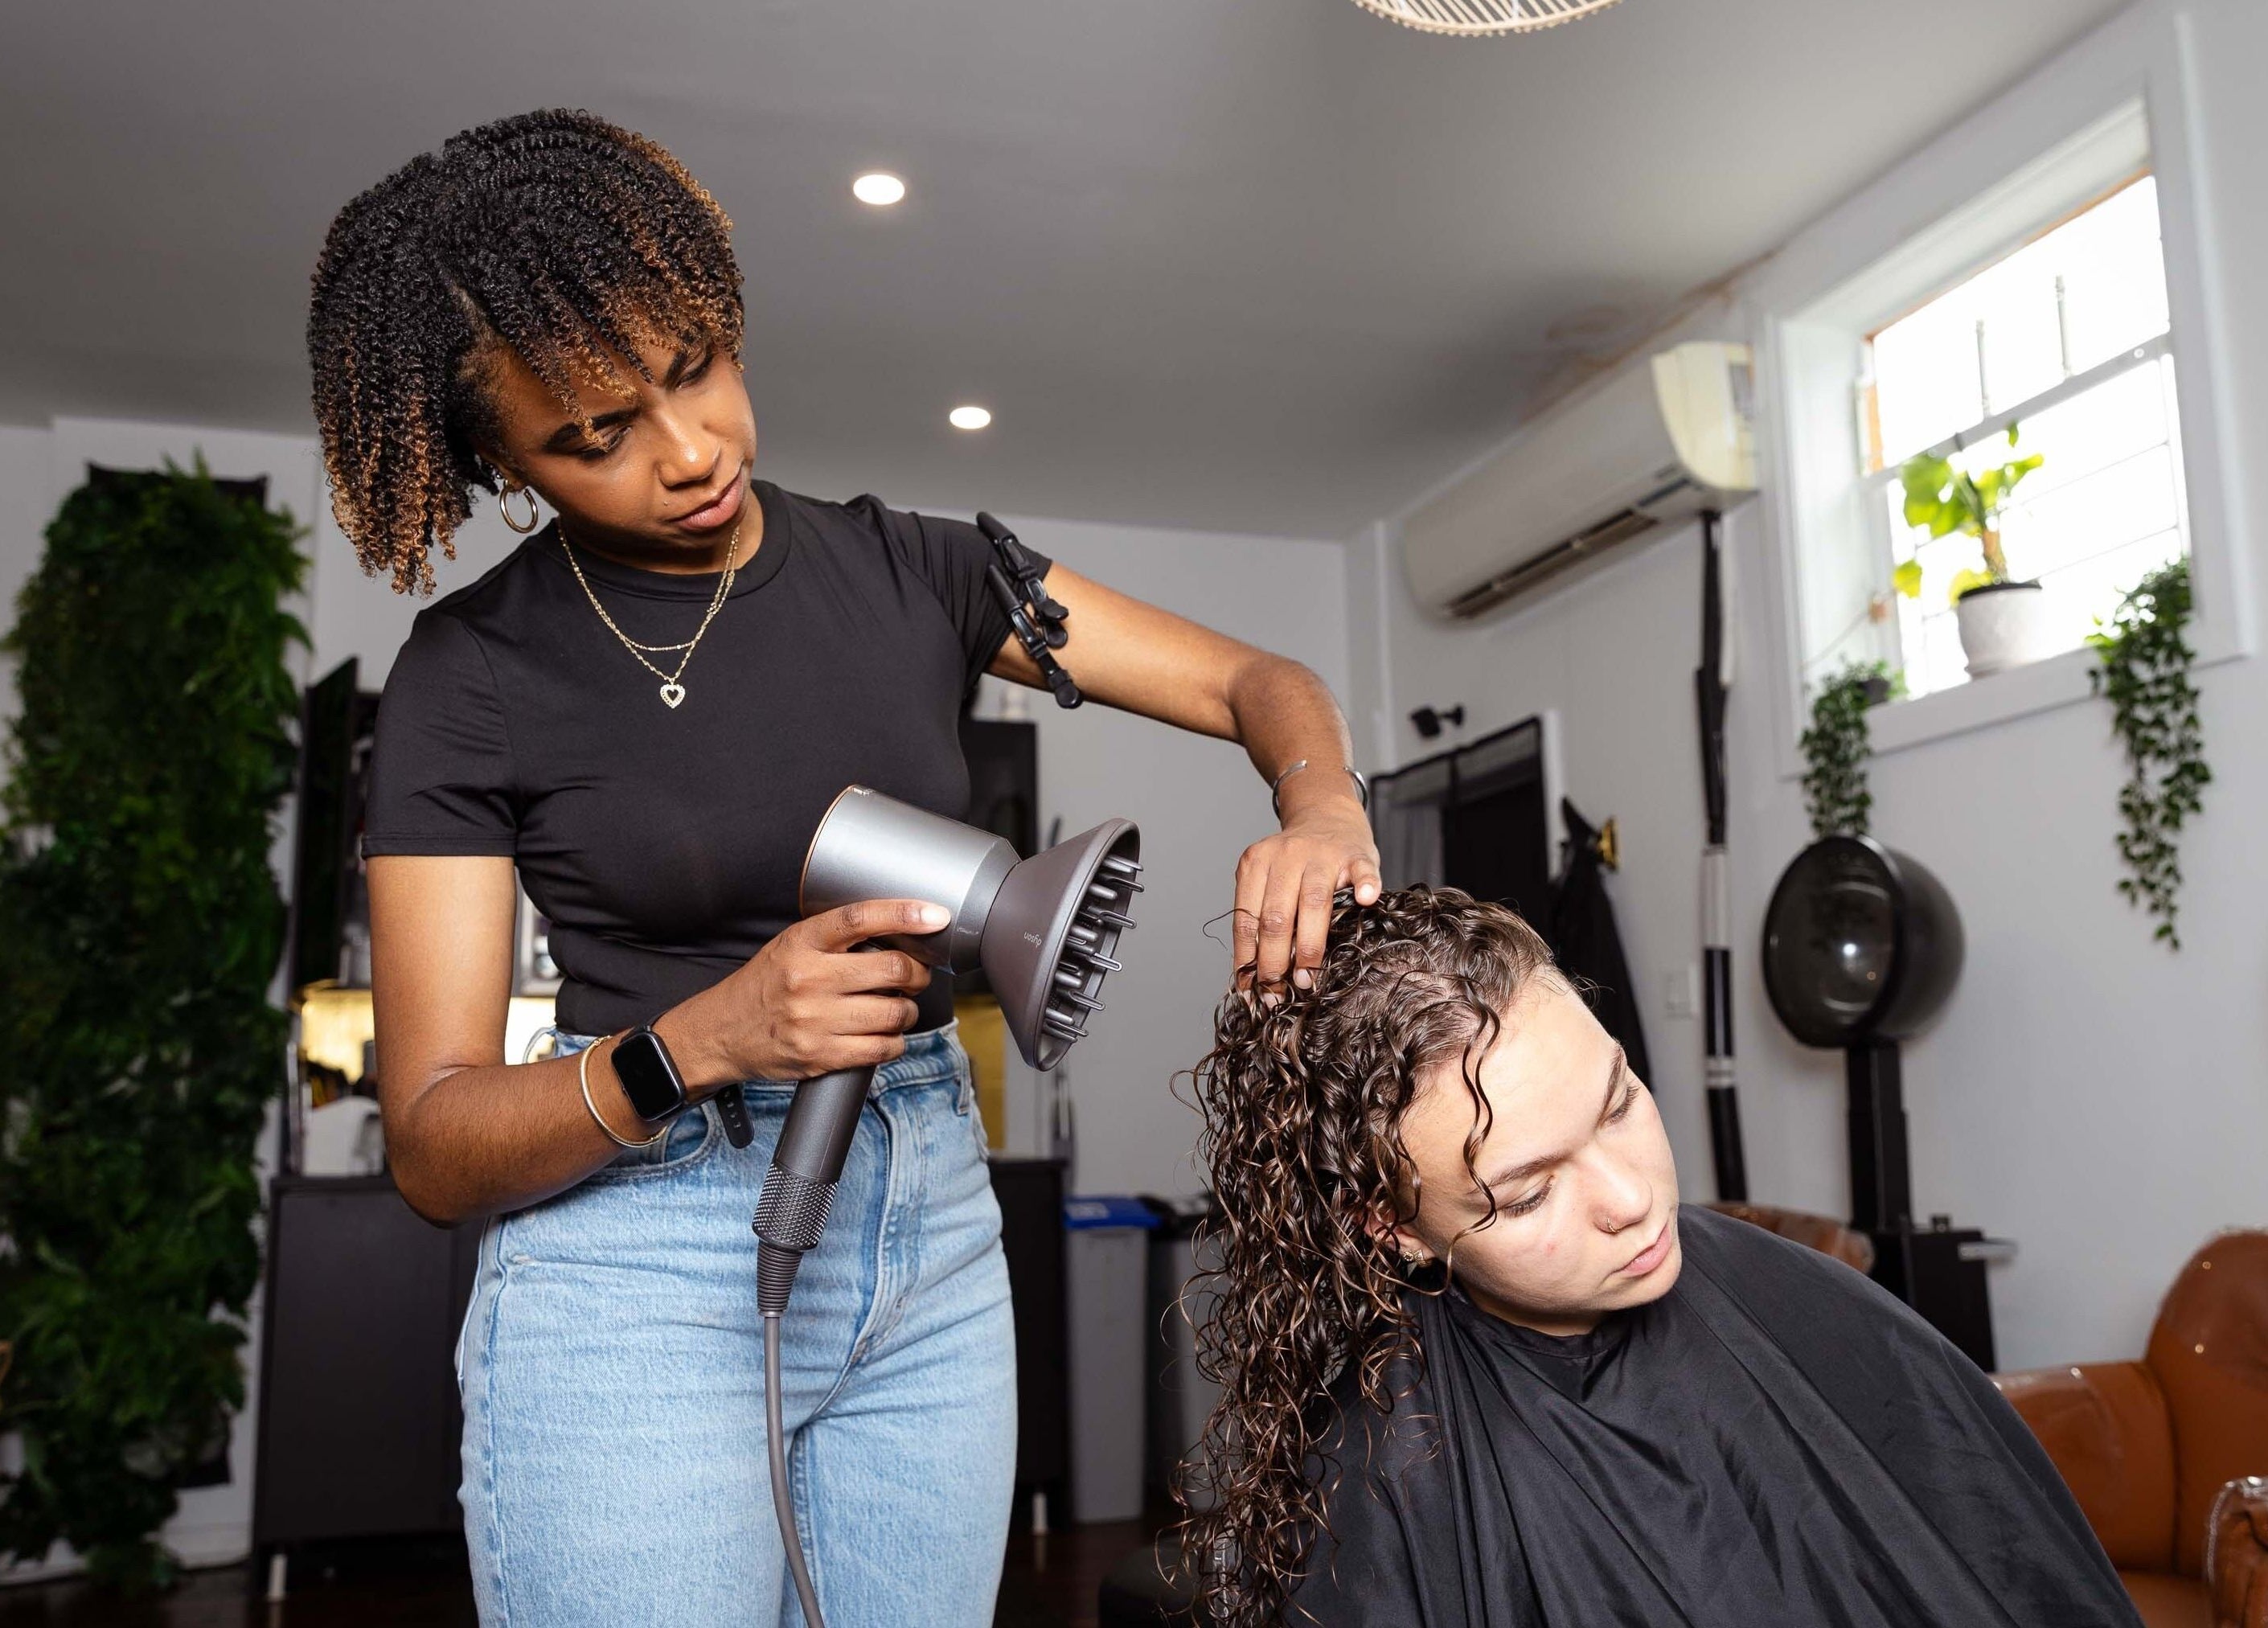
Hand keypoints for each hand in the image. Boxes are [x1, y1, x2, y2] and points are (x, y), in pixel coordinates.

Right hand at [666, 899, 941, 1086]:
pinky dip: (894, 1041)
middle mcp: (808, 979)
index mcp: (802, 943)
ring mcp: (814, 1020)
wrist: (721, 1032)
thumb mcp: (791, 946)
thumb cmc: (765, 985)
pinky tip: (885, 1034)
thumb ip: (836, 939)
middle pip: (892, 970)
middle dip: (918, 974)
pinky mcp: (820, 1056)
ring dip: (908, 1011)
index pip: (859, 918)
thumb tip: (898, 934)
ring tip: (897, 1008)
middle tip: (916, 976)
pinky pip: (882, 1048)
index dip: (903, 914)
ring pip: (894, 1013)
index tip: (934, 915)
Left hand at [1232, 802, 1381, 989]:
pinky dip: (1364, 886)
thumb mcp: (1268, 882)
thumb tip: (1253, 976)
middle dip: (1275, 962)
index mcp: (1255, 864)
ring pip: (1313, 903)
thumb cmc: (1296, 864)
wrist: (1326, 817)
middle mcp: (1285, 855)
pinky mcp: (1356, 854)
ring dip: (1309, 946)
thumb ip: (1261, 917)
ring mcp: (1322, 853)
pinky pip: (1361, 871)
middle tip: (1278, 993)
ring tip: (1307, 978)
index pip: (1247, 920)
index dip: (1248, 960)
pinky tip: (1365, 900)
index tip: (1252, 991)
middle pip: (1276, 917)